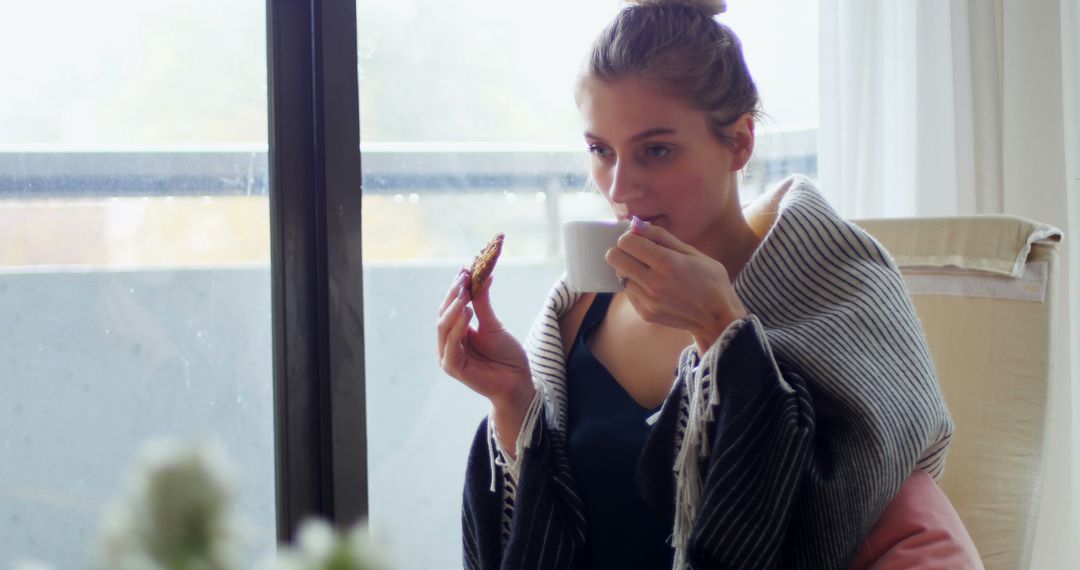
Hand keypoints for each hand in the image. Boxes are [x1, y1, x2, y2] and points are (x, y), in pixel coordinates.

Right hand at [436, 268, 533, 407]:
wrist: (518, 381)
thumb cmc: (506, 355)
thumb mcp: (493, 324)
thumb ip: (482, 303)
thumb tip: (482, 275)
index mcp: (456, 332)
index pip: (450, 306)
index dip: (456, 287)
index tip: (465, 269)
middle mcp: (448, 343)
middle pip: (443, 314)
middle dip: (452, 294)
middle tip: (464, 277)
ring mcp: (448, 355)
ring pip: (443, 326)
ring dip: (453, 308)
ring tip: (465, 292)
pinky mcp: (453, 367)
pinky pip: (451, 344)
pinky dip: (457, 327)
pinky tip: (467, 312)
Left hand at [604, 219, 748, 351]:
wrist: (718, 318)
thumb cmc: (710, 280)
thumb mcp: (692, 252)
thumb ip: (662, 237)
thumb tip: (637, 226)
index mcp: (666, 262)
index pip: (626, 242)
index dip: (629, 236)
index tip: (639, 239)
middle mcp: (653, 282)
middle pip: (614, 257)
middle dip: (623, 250)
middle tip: (637, 252)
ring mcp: (647, 300)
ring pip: (619, 275)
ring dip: (629, 269)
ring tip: (648, 271)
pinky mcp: (645, 313)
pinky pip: (627, 291)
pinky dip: (635, 285)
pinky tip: (653, 286)